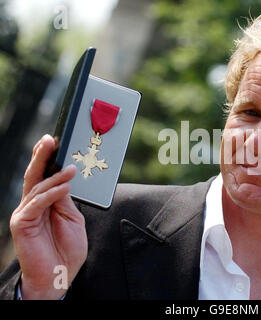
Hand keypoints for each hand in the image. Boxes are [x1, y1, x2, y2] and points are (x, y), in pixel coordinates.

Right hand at [9, 134, 87, 298]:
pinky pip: (36, 203)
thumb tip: (64, 179)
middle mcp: (33, 204)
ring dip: (55, 176)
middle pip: (35, 175)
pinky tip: (64, 186)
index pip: (45, 175)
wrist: (60, 274)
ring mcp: (26, 212)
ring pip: (37, 186)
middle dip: (42, 156)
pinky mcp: (22, 222)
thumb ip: (65, 199)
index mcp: (46, 201)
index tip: (57, 141)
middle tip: (50, 139)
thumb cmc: (67, 248)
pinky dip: (50, 193)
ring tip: (70, 169)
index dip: (49, 158)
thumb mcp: (72, 218)